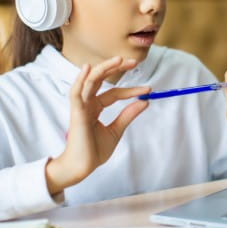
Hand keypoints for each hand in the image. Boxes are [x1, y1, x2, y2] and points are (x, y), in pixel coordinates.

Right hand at [45, 56, 149, 194]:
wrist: (83, 168)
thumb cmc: (95, 150)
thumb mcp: (117, 130)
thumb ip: (129, 114)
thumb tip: (145, 101)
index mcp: (95, 107)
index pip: (114, 93)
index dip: (131, 90)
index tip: (148, 89)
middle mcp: (87, 103)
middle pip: (100, 79)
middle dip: (116, 68)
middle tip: (134, 62)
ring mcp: (81, 106)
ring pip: (90, 81)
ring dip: (104, 68)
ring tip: (119, 59)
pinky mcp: (76, 112)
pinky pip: (76, 92)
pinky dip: (81, 79)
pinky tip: (88, 68)